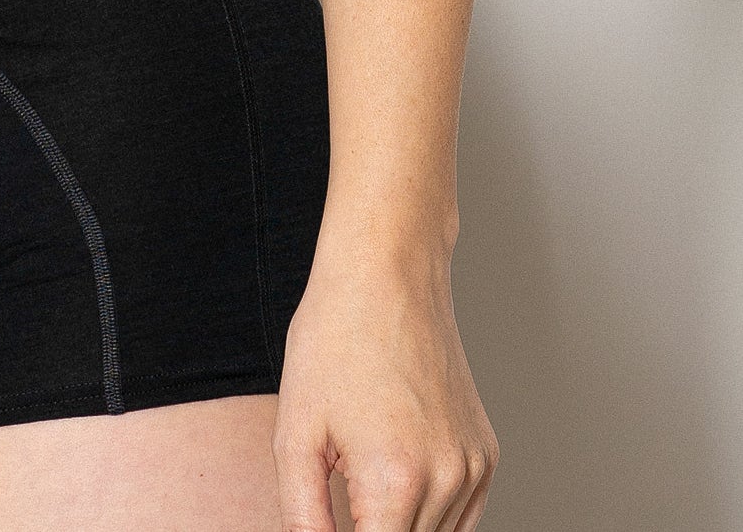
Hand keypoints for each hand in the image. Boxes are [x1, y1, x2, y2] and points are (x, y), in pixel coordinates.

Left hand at [273, 249, 497, 531]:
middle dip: (371, 530)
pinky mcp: (486, 455)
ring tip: (361, 471)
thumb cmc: (334, 339)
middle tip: (341, 484)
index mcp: (395, 480)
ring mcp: (475, 469)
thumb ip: (303, 514)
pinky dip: (428, 515)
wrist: (386, 275)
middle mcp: (447, 481)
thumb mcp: (294, 431)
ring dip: (398, 526)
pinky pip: (461, 517)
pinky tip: (394, 475)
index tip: (333, 519)